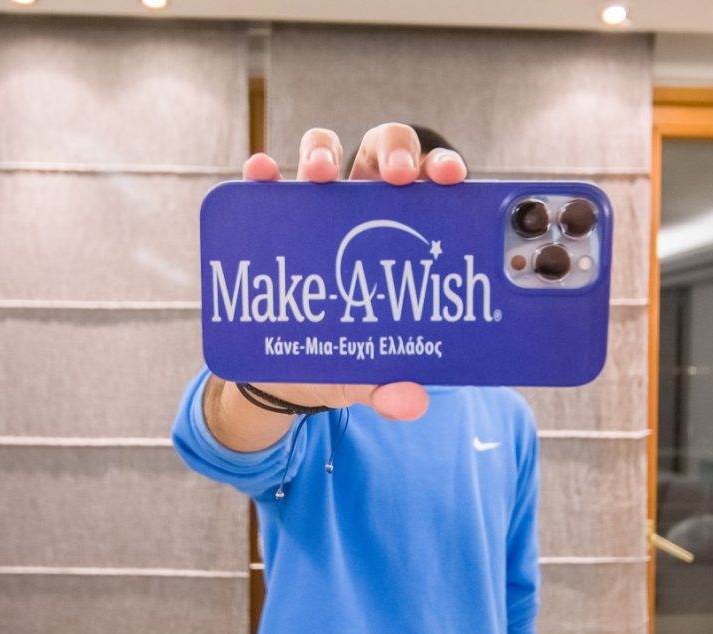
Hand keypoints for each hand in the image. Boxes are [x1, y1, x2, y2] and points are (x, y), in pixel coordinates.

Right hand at [233, 123, 467, 422]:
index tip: (451, 177)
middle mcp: (361, 207)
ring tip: (319, 175)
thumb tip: (412, 402)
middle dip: (392, 151)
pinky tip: (260, 174)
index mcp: (403, 231)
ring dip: (322, 151)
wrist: (285, 376)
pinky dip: (260, 172)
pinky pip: (262, 185)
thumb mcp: (368, 373)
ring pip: (322, 151)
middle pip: (381, 151)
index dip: (441, 167)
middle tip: (396, 178)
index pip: (428, 184)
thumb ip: (389, 384)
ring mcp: (313, 209)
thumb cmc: (343, 360)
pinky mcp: (268, 220)